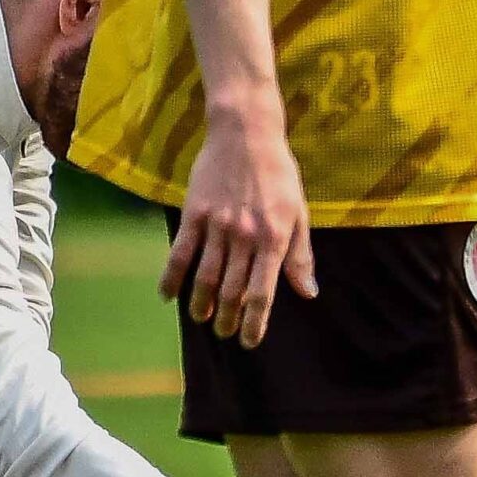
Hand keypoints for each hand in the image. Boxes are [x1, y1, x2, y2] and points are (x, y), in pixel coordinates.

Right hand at [160, 101, 316, 347]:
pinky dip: (172, 277)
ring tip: (201, 319)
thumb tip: (308, 293)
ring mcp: (217, 226)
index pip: (262, 292)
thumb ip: (300, 256)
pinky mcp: (194, 214)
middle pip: (231, 290)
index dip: (255, 322)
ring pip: (205, 277)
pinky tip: (168, 296)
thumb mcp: (300, 213)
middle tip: (224, 333)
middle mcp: (244, 237)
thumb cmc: (279, 175)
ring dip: (202, 304)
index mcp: (274, 239)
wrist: (247, 135)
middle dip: (228, 317)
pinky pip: (180, 253)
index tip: (249, 341)